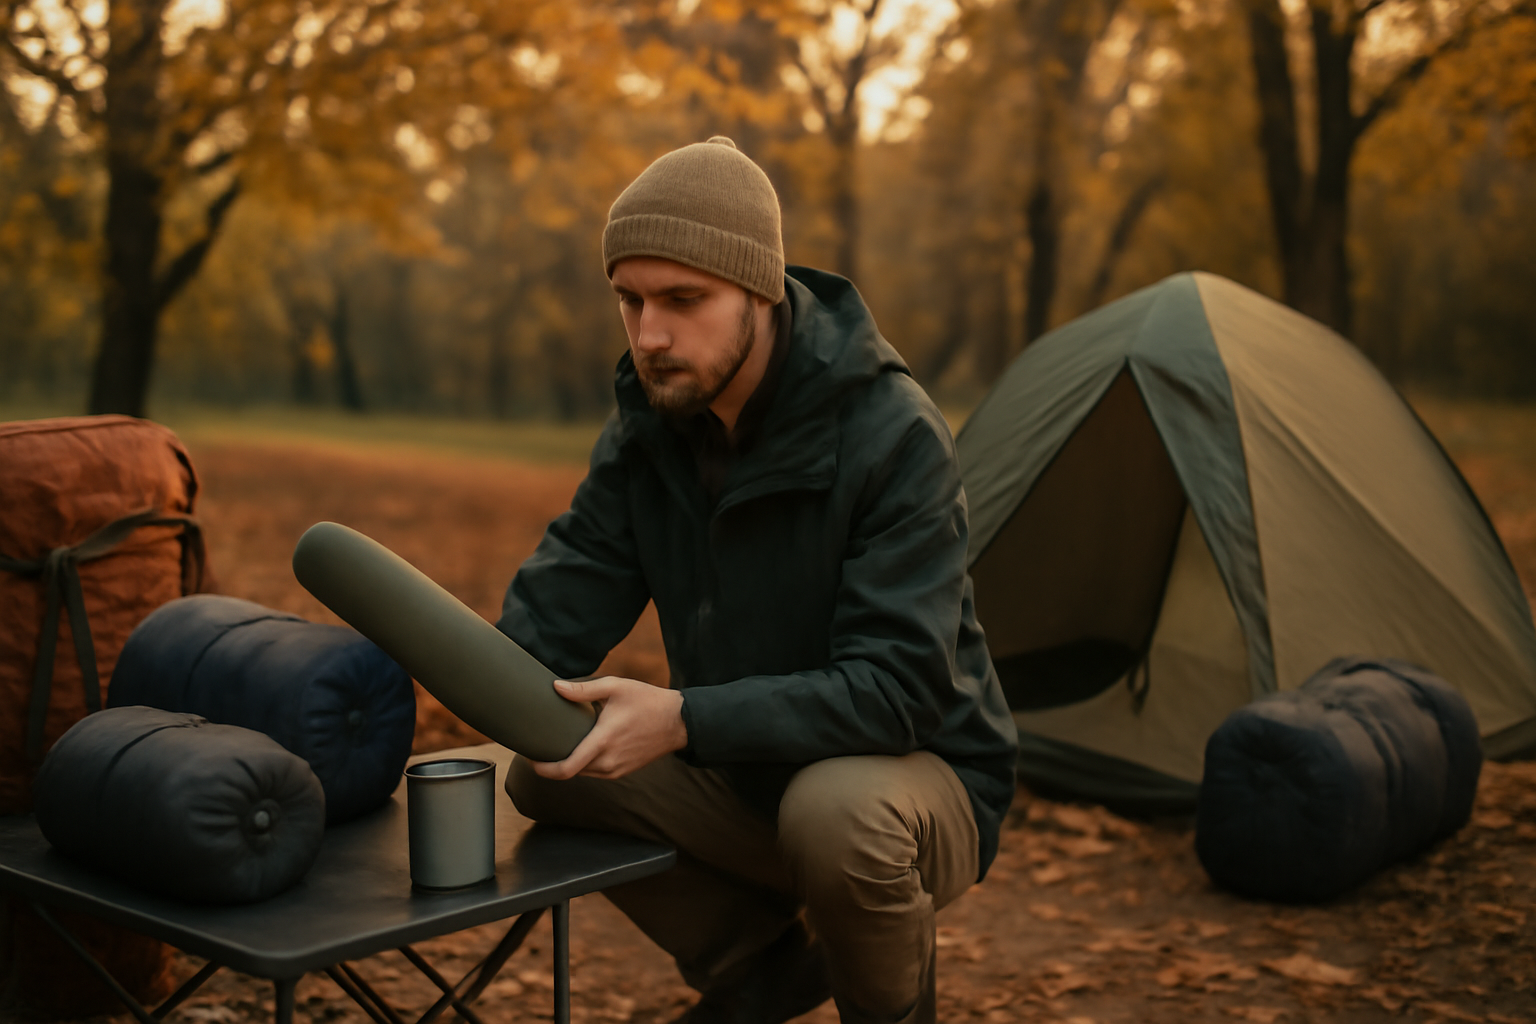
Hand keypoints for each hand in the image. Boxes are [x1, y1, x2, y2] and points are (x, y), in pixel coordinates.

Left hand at [529, 676, 686, 780]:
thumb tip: (555, 687)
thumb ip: (584, 690)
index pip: (566, 768)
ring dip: (569, 764)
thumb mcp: (616, 687)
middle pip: (570, 772)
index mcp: (603, 742)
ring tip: (559, 746)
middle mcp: (608, 762)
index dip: (544, 769)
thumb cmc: (647, 701)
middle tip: (540, 746)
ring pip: (583, 774)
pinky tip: (582, 748)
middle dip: (553, 763)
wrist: (678, 722)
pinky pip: (596, 773)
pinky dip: (584, 764)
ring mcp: (617, 770)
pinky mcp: (623, 772)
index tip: (531, 759)